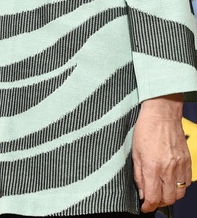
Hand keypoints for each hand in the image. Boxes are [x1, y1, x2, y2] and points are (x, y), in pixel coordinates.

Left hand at [133, 94, 189, 211]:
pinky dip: (179, 187)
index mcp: (152, 166)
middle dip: (159, 203)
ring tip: (161, 192)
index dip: (148, 206)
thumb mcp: (134, 152)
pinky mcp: (187, 162)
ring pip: (179, 193)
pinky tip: (171, 183)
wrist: (162, 115)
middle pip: (168, 199)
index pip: (153, 196)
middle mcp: (168, 169)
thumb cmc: (146, 129)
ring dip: (170, 197)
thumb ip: (138, 174)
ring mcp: (180, 166)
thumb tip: (141, 191)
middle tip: (151, 200)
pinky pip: (186, 183)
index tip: (145, 207)